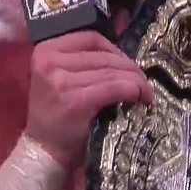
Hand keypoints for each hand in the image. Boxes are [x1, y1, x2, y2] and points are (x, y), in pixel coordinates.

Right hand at [24, 31, 152, 165]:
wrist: (44, 151)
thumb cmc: (57, 116)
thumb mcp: (60, 79)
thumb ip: (82, 63)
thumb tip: (124, 58)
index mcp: (46, 51)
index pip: (91, 38)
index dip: (115, 49)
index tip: (128, 65)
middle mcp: (50, 62)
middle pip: (104, 55)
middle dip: (130, 68)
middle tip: (144, 82)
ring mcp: (62, 81)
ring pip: (112, 71)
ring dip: (136, 81)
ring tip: (146, 92)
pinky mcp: (77, 100)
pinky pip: (114, 87)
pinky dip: (133, 90)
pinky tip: (141, 98)